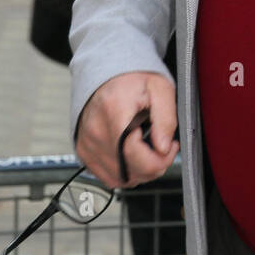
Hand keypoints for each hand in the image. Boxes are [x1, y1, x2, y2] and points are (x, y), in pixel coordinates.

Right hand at [75, 71, 178, 189]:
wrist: (107, 75)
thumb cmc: (133, 80)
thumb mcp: (160, 89)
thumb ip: (166, 119)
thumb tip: (163, 148)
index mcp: (114, 112)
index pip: (135, 154)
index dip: (161, 156)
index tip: (170, 144)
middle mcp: (96, 131)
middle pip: (129, 171)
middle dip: (155, 165)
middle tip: (163, 148)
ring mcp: (87, 144)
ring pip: (120, 179)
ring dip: (141, 172)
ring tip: (149, 150)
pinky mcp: (84, 152)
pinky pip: (108, 178)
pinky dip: (126, 173)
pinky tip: (134, 156)